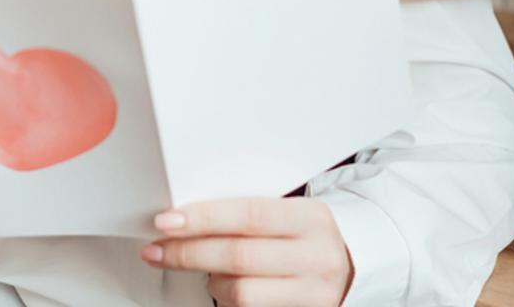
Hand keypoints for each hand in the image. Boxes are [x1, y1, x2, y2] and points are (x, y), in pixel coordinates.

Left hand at [142, 198, 353, 306]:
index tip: (165, 222)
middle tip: (157, 249)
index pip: (248, 215)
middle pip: (238, 257)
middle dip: (188, 253)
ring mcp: (315, 294)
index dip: (202, 219)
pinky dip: (226, 303)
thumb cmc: (309, 236)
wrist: (356, 266)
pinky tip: (222, 289)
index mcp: (311, 219)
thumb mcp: (290, 214)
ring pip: (241, 293)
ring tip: (205, 271)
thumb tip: (186, 216)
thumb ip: (249, 214)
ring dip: (210, 282)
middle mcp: (317, 258)